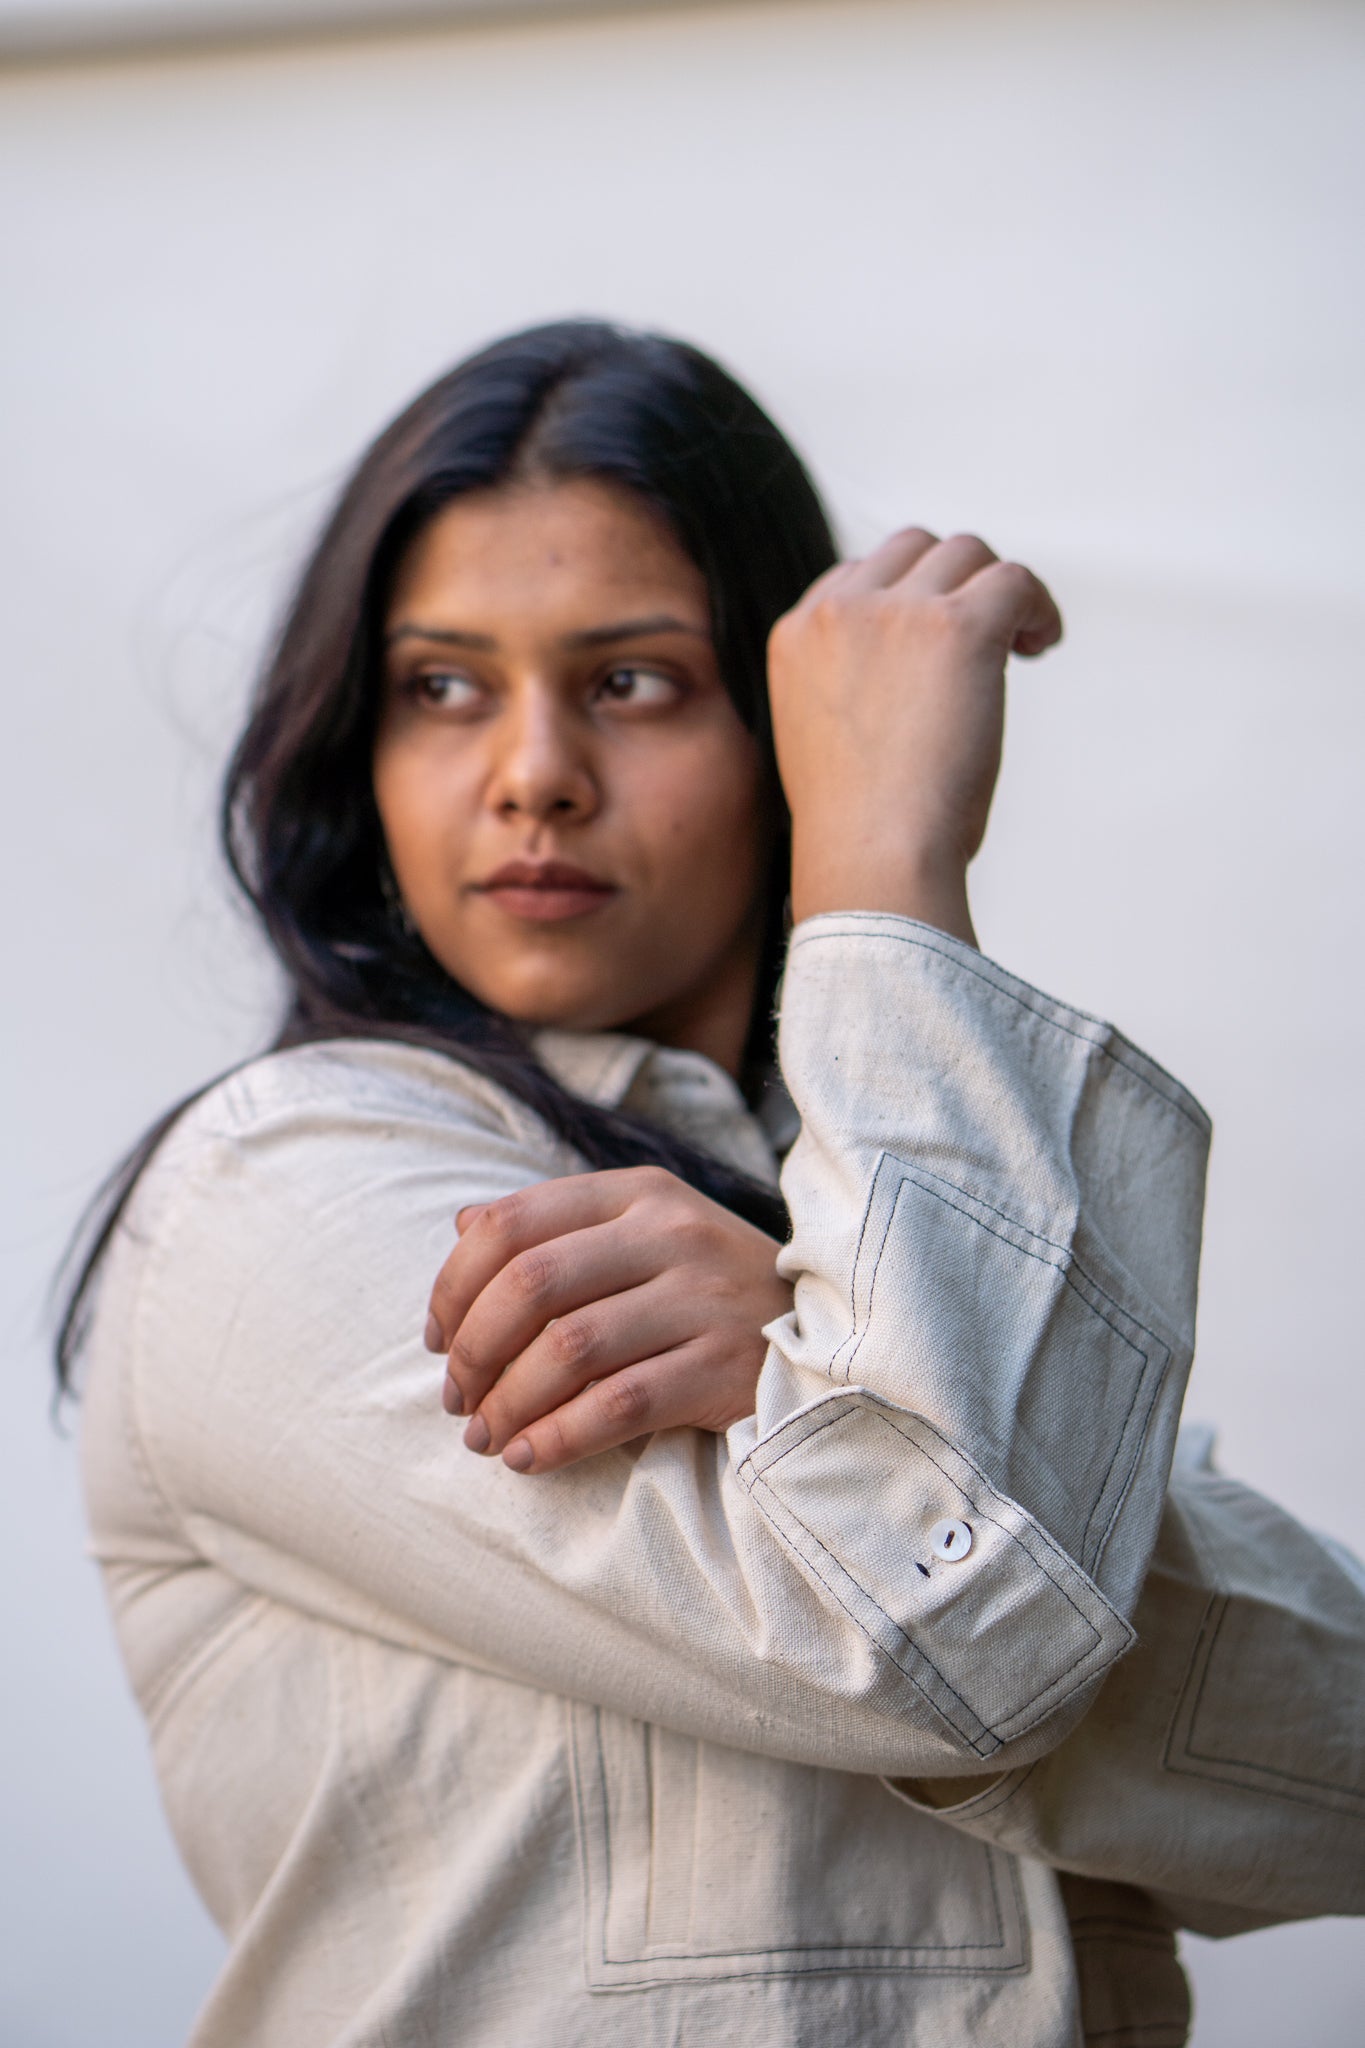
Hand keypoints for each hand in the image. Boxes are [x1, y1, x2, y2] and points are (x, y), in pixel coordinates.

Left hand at [423, 1167, 792, 1473]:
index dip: (453, 1285)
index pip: (511, 1223)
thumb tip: (464, 1224)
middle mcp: (672, 1232)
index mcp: (640, 1191)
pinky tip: (529, 1458)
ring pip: (568, 1349)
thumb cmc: (714, 1290)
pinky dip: (558, 1438)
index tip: (436, 1338)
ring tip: (486, 1437)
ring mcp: (704, 1297)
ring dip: (507, 1403)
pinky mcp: (726, 1366)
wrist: (833, 1335)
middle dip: (473, 1351)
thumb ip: (560, 1226)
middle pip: (530, 1283)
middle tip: (456, 1400)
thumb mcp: (648, 1234)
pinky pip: (617, 1406)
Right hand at [767, 529, 1062, 940]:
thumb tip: (911, 679)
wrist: (873, 860)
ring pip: (967, 554)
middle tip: (988, 638)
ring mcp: (897, 612)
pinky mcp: (957, 627)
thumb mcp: (824, 737)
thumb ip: (849, 686)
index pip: (858, 574)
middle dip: (953, 583)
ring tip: (1021, 646)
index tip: (935, 643)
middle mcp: (839, 610)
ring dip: (997, 592)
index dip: (909, 599)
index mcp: (796, 635)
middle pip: (913, 549)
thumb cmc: (858, 831)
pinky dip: (1037, 607)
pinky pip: (1015, 581)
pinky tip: (1040, 647)